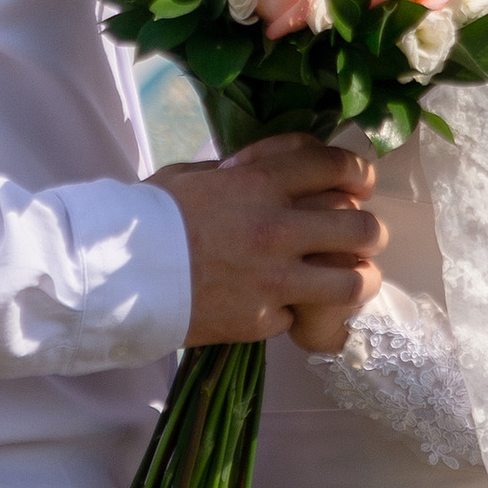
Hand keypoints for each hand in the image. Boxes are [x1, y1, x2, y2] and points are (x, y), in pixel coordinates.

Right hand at [157, 134, 384, 347]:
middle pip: (360, 228)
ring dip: (359, 277)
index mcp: (259, 185)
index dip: (359, 170)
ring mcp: (274, 280)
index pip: (333, 167)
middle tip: (363, 234)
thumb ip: (241, 171)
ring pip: (352, 282)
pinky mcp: (262, 321)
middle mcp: (277, 230)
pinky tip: (290, 306)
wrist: (117, 276)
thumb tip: (271, 168)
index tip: (362, 179)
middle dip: (371, 230)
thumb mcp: (194, 174)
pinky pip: (303, 316)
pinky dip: (300, 311)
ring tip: (352, 278)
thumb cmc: (149, 216)